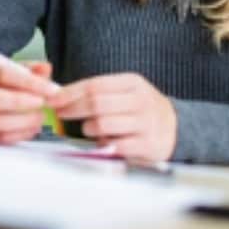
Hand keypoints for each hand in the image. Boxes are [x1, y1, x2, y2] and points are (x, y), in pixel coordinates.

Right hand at [0, 61, 54, 144]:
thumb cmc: (2, 88)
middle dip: (21, 102)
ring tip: (39, 117)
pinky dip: (20, 134)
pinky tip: (31, 128)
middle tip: (41, 103)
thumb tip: (45, 68)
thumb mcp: (16, 74)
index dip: (29, 82)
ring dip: (23, 121)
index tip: (51, 89)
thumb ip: (32, 70)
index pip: (3, 73)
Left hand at [48, 72, 176, 163]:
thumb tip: (60, 95)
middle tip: (61, 113)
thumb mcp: (126, 92)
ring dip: (88, 128)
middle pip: (96, 103)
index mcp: (133, 83)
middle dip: (72, 109)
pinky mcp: (147, 145)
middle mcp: (140, 101)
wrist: (175, 128)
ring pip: (102, 125)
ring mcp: (145, 123)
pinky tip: (106, 141)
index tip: (53, 99)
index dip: (70, 92)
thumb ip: (98, 92)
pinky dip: (104, 144)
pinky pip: (114, 145)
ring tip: (90, 128)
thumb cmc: (140, 109)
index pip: (94, 85)